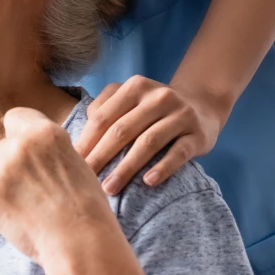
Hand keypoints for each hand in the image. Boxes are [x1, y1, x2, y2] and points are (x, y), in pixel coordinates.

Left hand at [0, 107, 111, 264]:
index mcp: (45, 132)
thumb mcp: (73, 162)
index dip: (15, 139)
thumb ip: (45, 150)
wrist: (82, 243)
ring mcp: (3, 168)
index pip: (13, 118)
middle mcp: (22, 145)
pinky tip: (7, 217)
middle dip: (4, 170)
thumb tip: (25, 149)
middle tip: (28, 195)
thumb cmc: (84, 210)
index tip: (24, 159)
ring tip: (19, 208)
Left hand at [75, 75, 227, 194]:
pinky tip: (148, 182)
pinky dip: (163, 168)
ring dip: (126, 167)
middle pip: (122, 130)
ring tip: (110, 188)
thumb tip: (82, 136)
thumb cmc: (154, 109)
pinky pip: (178, 153)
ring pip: (148, 142)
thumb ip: (105, 108)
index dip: (86, 140)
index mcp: (135, 87)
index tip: (72, 162)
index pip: (104, 116)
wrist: (202, 106)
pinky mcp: (198, 134)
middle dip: (101, 156)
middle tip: (86, 179)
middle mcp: (158, 97)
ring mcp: (180, 114)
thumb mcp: (130, 98)